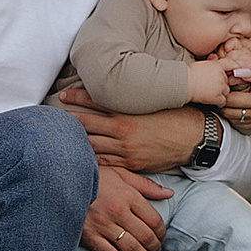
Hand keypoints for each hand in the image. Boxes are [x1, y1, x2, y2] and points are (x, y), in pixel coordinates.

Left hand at [55, 92, 205, 175]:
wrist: (195, 138)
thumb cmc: (176, 115)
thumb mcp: (154, 101)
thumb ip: (133, 98)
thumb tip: (117, 86)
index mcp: (128, 112)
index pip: (96, 101)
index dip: (78, 98)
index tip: (65, 95)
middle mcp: (124, 130)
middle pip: (88, 124)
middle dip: (71, 120)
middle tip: (55, 115)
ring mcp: (126, 149)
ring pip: (93, 145)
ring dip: (78, 140)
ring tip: (62, 137)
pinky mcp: (131, 164)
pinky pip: (105, 162)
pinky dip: (92, 158)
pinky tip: (82, 155)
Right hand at [82, 169, 168, 250]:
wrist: (63, 181)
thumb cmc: (94, 176)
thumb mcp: (121, 173)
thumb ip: (146, 185)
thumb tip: (169, 194)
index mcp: (128, 195)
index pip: (154, 220)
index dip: (162, 232)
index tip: (162, 236)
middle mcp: (117, 211)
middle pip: (145, 236)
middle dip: (155, 247)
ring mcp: (102, 225)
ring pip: (131, 248)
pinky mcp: (89, 236)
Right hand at [183, 53, 250, 102]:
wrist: (182, 83)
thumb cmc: (188, 74)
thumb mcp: (202, 64)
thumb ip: (213, 65)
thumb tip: (217, 66)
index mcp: (217, 65)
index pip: (231, 64)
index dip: (232, 69)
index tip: (232, 73)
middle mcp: (221, 75)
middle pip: (227, 81)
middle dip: (222, 84)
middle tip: (213, 87)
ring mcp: (220, 86)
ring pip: (226, 91)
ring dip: (221, 93)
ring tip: (211, 93)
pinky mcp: (217, 96)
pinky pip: (223, 101)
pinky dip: (219, 102)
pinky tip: (213, 101)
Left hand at [219, 42, 250, 125]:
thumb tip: (237, 71)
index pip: (230, 100)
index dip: (219, 88)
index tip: (218, 73)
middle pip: (228, 111)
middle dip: (218, 97)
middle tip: (217, 79)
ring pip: (233, 117)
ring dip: (225, 103)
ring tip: (225, 85)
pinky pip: (243, 118)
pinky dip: (234, 109)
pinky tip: (236, 95)